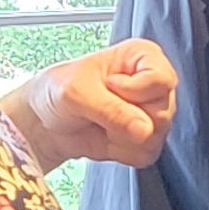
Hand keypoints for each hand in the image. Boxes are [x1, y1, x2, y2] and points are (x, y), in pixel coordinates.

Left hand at [10, 37, 178, 171]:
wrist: (44, 122)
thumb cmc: (58, 91)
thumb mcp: (78, 93)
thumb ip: (113, 110)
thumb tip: (144, 130)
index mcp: (142, 56)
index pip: (162, 79)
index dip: (136, 91)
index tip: (109, 87)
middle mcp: (153, 83)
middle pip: (164, 111)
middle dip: (128, 119)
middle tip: (101, 111)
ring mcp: (151, 112)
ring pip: (157, 135)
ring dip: (124, 138)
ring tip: (102, 124)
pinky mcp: (145, 138)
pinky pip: (148, 154)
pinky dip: (123, 152)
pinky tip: (106, 139)